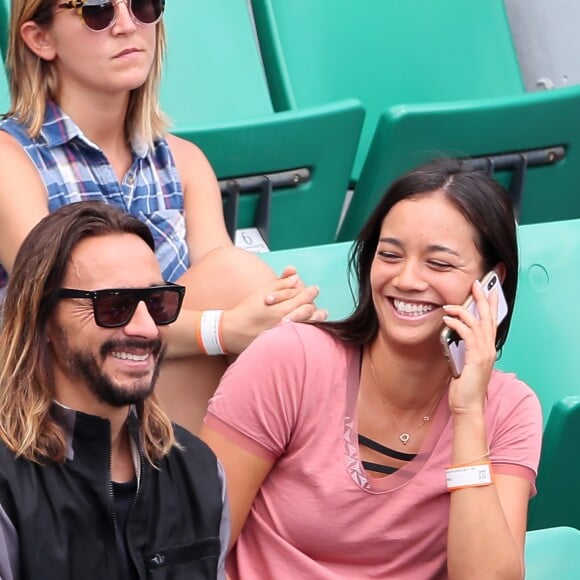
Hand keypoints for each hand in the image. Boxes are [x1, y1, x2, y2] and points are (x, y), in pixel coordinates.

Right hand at [220, 271, 322, 353]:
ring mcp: (284, 334)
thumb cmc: (246, 309)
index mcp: (281, 309)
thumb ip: (280, 285)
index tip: (315, 289)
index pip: (303, 298)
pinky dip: (308, 330)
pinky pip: (298, 336)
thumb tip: (296, 277)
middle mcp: (285, 322)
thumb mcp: (262, 293)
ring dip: (316, 318)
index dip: (310, 292)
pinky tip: (311, 328)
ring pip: (307, 325)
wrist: (232, 331)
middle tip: (319, 302)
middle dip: (315, 305)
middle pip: (308, 312)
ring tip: (322, 313)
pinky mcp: (280, 342)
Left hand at [442, 280, 498, 418]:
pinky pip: (468, 334)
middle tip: (477, 284)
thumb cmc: (464, 387)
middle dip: (483, 298)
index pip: (491, 322)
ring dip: (463, 310)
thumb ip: (463, 347)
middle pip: (489, 317)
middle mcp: (489, 348)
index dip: (491, 305)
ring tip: (450, 305)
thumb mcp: (463, 362)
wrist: (468, 405)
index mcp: (487, 348)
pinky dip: (458, 324)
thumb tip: (454, 334)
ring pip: (478, 323)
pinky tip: (448, 319)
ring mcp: (485, 353)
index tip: (488, 291)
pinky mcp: (476, 358)